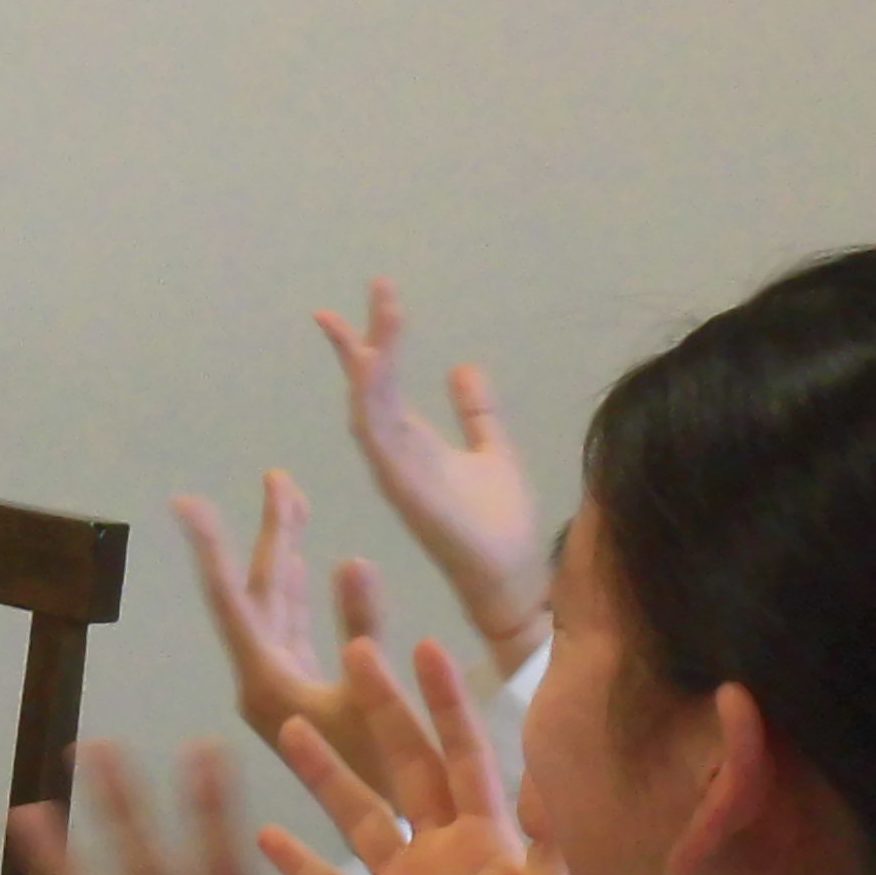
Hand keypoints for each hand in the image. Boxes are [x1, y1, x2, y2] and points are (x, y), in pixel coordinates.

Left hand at [175, 472, 395, 788]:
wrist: (390, 839)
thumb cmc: (383, 778)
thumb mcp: (377, 697)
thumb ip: (363, 626)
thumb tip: (350, 559)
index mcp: (266, 684)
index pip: (233, 602)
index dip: (213, 549)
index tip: (186, 504)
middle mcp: (262, 682)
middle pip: (259, 595)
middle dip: (271, 536)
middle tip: (277, 478)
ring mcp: (280, 688)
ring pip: (277, 609)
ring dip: (287, 556)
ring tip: (292, 501)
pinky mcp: (301, 693)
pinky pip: (294, 628)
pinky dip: (303, 592)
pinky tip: (310, 564)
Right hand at [259, 637, 585, 874]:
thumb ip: (549, 843)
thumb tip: (544, 769)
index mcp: (490, 844)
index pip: (467, 755)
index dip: (445, 703)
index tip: (421, 648)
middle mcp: (445, 855)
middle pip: (408, 766)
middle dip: (382, 711)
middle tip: (352, 652)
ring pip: (358, 811)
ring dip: (325, 769)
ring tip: (289, 725)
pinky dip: (296, 861)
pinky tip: (261, 835)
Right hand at [319, 282, 548, 669]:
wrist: (512, 580)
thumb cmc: (501, 528)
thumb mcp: (493, 453)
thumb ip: (478, 413)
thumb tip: (464, 367)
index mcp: (414, 444)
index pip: (384, 385)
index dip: (374, 342)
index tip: (373, 297)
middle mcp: (396, 454)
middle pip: (367, 388)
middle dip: (362, 340)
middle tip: (367, 294)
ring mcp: (394, 469)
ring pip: (367, 405)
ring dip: (367, 361)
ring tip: (377, 320)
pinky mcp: (401, 485)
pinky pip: (376, 434)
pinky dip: (370, 398)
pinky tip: (373, 365)